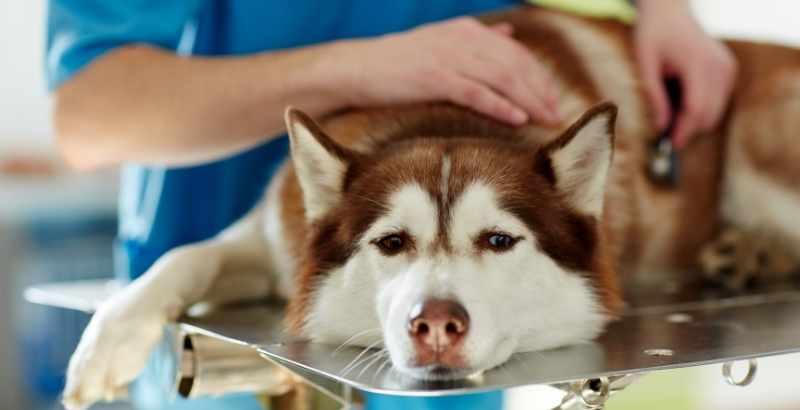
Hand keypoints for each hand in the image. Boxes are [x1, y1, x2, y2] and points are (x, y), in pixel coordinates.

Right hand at [332, 17, 561, 125]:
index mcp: (467, 30)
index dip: (538, 76)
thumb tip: (509, 33)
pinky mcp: (434, 77)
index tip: (554, 99)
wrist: (358, 69)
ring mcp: (448, 57)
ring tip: (546, 119)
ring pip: (501, 77)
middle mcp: (462, 39)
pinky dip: (500, 105)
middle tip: (556, 115)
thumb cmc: (399, 63)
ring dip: (528, 100)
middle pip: (515, 64)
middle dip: (540, 90)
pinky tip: (517, 119)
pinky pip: (476, 92)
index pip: (515, 51)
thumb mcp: (442, 42)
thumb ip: (478, 39)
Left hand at [635, 0, 736, 147]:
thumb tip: (660, 127)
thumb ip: (654, 96)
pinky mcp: (728, 69)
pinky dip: (702, 107)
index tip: (670, 145)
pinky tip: (682, 97)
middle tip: (666, 138)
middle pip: (709, 113)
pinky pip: (718, 100)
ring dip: (695, 119)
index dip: (684, 130)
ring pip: (716, 110)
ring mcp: (727, 67)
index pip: (696, 108)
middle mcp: (718, 65)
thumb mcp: (644, 65)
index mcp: (697, 63)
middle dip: (688, 129)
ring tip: (670, 110)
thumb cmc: (652, 35)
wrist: (670, 13)